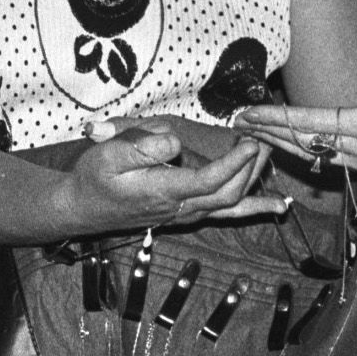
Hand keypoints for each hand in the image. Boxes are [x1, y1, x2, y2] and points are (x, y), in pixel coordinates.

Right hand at [58, 116, 279, 233]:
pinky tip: (274, 205)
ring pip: (230, 205)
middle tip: (263, 140)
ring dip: (253, 181)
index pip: (209, 181)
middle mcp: (179, 208)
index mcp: (163, 191)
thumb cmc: (93, 179)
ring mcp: (184, 214)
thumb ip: (141, 147)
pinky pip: (225, 214)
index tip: (249, 141)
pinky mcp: (184, 214)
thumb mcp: (108, 155)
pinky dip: (252, 208)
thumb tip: (173, 141)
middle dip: (251, 168)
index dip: (234, 163)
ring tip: (269, 157)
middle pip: (228, 194)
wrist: (82, 209)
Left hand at [236, 58, 356, 223]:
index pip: (316, 122)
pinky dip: (304, 153)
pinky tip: (292, 149)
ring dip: (280, 143)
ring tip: (252, 134)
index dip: (279, 118)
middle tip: (235, 122)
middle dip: (266, 131)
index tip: (250, 113)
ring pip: (313, 153)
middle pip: (303, 141)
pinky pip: (329, 161)